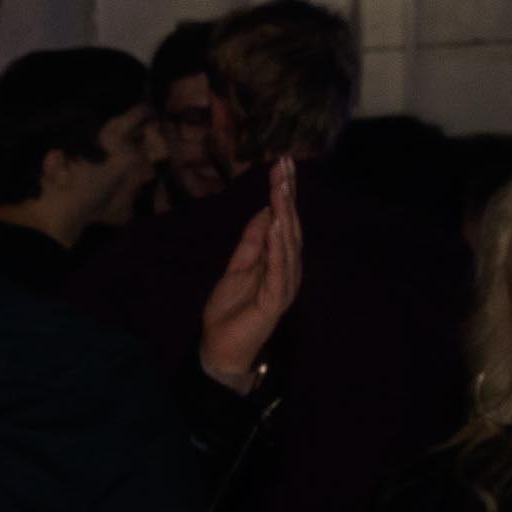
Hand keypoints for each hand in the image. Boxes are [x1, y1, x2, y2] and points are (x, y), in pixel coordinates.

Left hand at [198, 157, 303, 390]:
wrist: (221, 348)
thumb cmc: (230, 310)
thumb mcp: (238, 266)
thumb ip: (252, 241)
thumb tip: (266, 210)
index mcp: (279, 260)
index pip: (285, 221)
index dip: (284, 193)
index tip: (282, 164)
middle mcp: (288, 269)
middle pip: (290, 226)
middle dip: (287, 195)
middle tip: (285, 165)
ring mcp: (284, 285)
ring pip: (288, 243)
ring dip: (284, 214)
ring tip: (281, 188)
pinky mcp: (276, 300)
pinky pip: (279, 269)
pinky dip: (277, 247)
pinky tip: (275, 225)